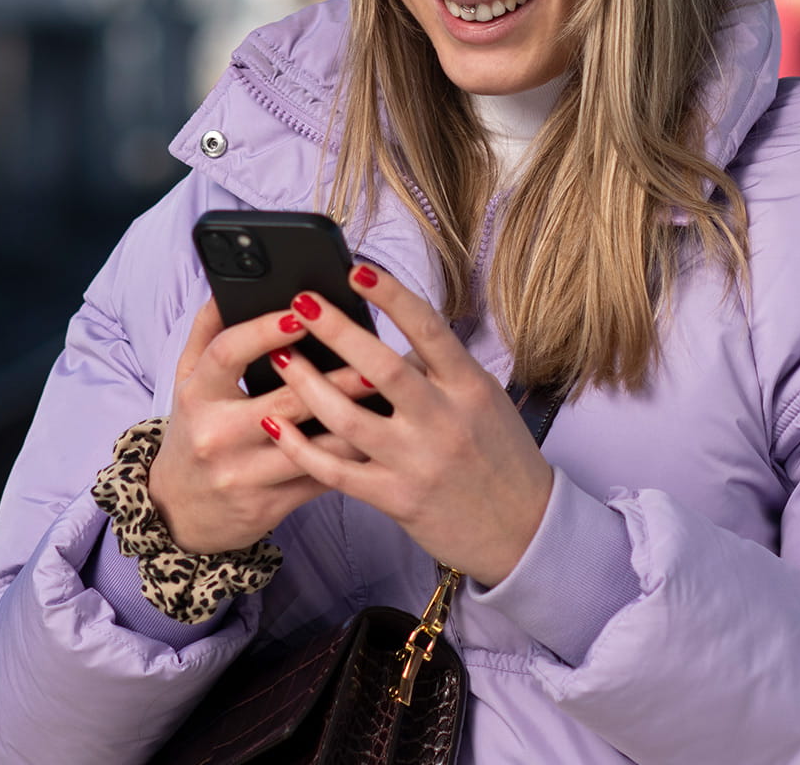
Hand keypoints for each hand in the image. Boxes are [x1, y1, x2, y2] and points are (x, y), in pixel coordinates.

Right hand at [147, 296, 376, 553]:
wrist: (180, 510)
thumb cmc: (194, 430)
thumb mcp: (187, 380)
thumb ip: (207, 331)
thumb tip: (228, 286)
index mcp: (198, 394)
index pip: (228, 353)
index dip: (264, 331)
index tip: (302, 312)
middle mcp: (216, 435)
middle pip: (284, 400)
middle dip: (335, 379)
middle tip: (375, 359)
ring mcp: (243, 474)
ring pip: (311, 447)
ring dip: (355, 422)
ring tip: (390, 399)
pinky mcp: (267, 506)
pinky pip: (318, 479)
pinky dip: (351, 459)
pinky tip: (379, 438)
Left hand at [260, 267, 554, 586]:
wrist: (524, 530)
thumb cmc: (501, 457)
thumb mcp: (484, 402)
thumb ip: (440, 371)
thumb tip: (388, 336)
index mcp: (469, 387)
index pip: (429, 328)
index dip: (391, 295)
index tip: (357, 269)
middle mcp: (444, 420)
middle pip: (381, 367)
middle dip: (336, 331)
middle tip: (300, 302)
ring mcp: (417, 461)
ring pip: (348, 418)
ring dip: (306, 384)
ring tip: (278, 357)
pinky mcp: (395, 498)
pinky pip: (336, 471)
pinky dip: (300, 446)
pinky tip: (274, 424)